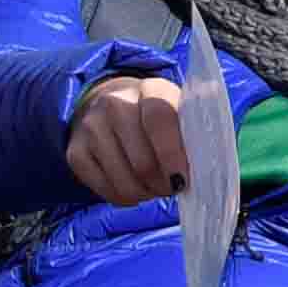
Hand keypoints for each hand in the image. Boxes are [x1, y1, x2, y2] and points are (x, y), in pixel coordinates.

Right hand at [65, 69, 203, 203]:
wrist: (110, 104)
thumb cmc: (159, 117)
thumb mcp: (180, 113)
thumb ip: (196, 134)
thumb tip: (212, 169)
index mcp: (150, 88)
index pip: (158, 120)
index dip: (172, 154)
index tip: (183, 180)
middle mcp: (114, 103)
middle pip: (141, 160)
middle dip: (163, 184)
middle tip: (173, 188)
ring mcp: (91, 127)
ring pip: (124, 180)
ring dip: (146, 193)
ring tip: (155, 187)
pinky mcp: (75, 152)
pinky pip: (106, 190)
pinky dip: (125, 197)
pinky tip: (135, 186)